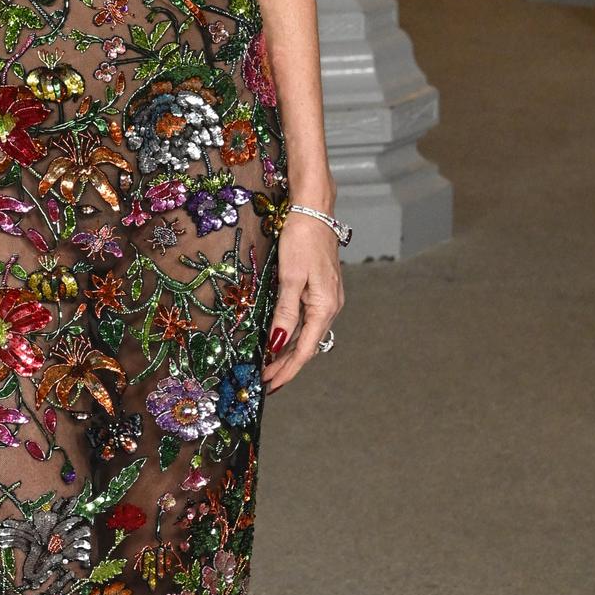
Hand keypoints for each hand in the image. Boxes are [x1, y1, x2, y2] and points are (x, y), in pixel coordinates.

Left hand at [261, 213, 344, 392]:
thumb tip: (277, 344)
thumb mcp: (290, 277)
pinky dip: (293, 335)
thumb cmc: (302, 239)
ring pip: (307, 335)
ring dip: (289, 353)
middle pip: (307, 346)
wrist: (314, 210)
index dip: (286, 370)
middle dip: (286, 366)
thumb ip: (285, 313)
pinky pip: (307, 321)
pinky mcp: (321, 291)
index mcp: (325, 307)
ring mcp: (328, 299)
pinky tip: (281, 340)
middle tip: (264, 381)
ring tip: (269, 367)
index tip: (269, 384)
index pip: (304, 350)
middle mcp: (330, 307)